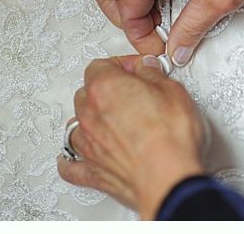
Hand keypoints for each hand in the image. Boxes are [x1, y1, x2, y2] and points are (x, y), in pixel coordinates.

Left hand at [57, 55, 206, 219]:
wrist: (168, 177)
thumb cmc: (170, 137)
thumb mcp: (173, 90)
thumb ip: (153, 75)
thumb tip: (147, 69)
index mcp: (106, 88)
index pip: (100, 65)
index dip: (120, 65)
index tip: (136, 70)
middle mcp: (90, 115)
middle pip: (85, 93)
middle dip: (104, 89)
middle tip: (129, 92)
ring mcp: (88, 144)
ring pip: (75, 124)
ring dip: (89, 120)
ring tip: (108, 120)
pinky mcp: (91, 172)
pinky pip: (70, 164)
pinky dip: (71, 159)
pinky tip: (74, 157)